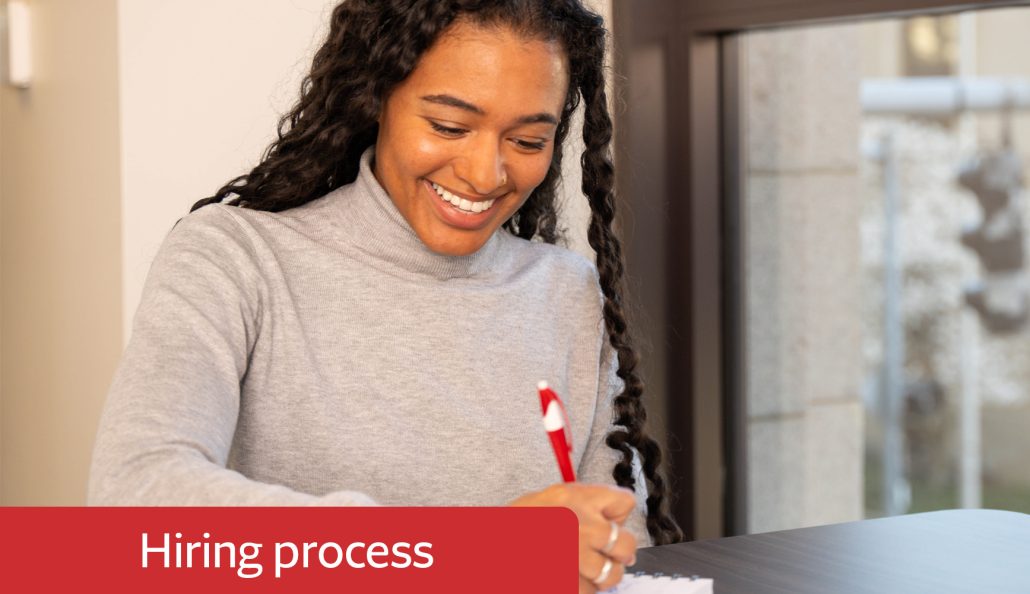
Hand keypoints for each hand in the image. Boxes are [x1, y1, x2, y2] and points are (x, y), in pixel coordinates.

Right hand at [510, 483, 637, 592]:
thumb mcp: (546, 500)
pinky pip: (590, 591)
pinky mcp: (568, 582)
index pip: (624, 503)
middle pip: (626, 543)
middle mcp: (579, 525)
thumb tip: (611, 521)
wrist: (488, 549)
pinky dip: (581, 589)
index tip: (612, 522)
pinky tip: (567, 578)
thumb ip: (580, 505)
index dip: (618, 515)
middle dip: (619, 551)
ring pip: (611, 574)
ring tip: (584, 569)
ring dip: (602, 575)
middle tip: (608, 553)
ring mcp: (575, 557)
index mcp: (574, 499)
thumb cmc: (513, 525)